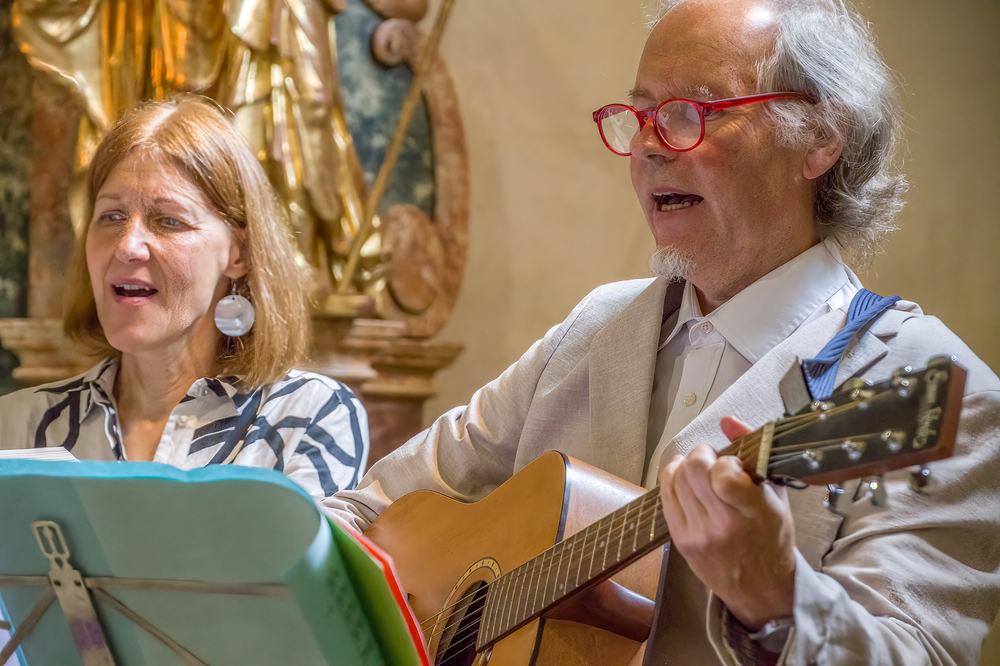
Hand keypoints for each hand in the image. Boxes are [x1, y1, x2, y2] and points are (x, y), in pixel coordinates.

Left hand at [658, 416, 795, 629]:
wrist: (760, 588)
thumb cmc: (772, 539)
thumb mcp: (776, 496)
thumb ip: (755, 453)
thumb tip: (728, 420)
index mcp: (754, 513)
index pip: (724, 474)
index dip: (725, 461)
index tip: (733, 465)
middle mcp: (722, 525)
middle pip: (693, 470)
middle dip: (702, 455)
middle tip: (713, 460)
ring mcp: (697, 534)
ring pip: (674, 479)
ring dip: (685, 465)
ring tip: (700, 470)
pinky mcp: (679, 540)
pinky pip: (665, 497)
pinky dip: (672, 481)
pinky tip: (685, 480)